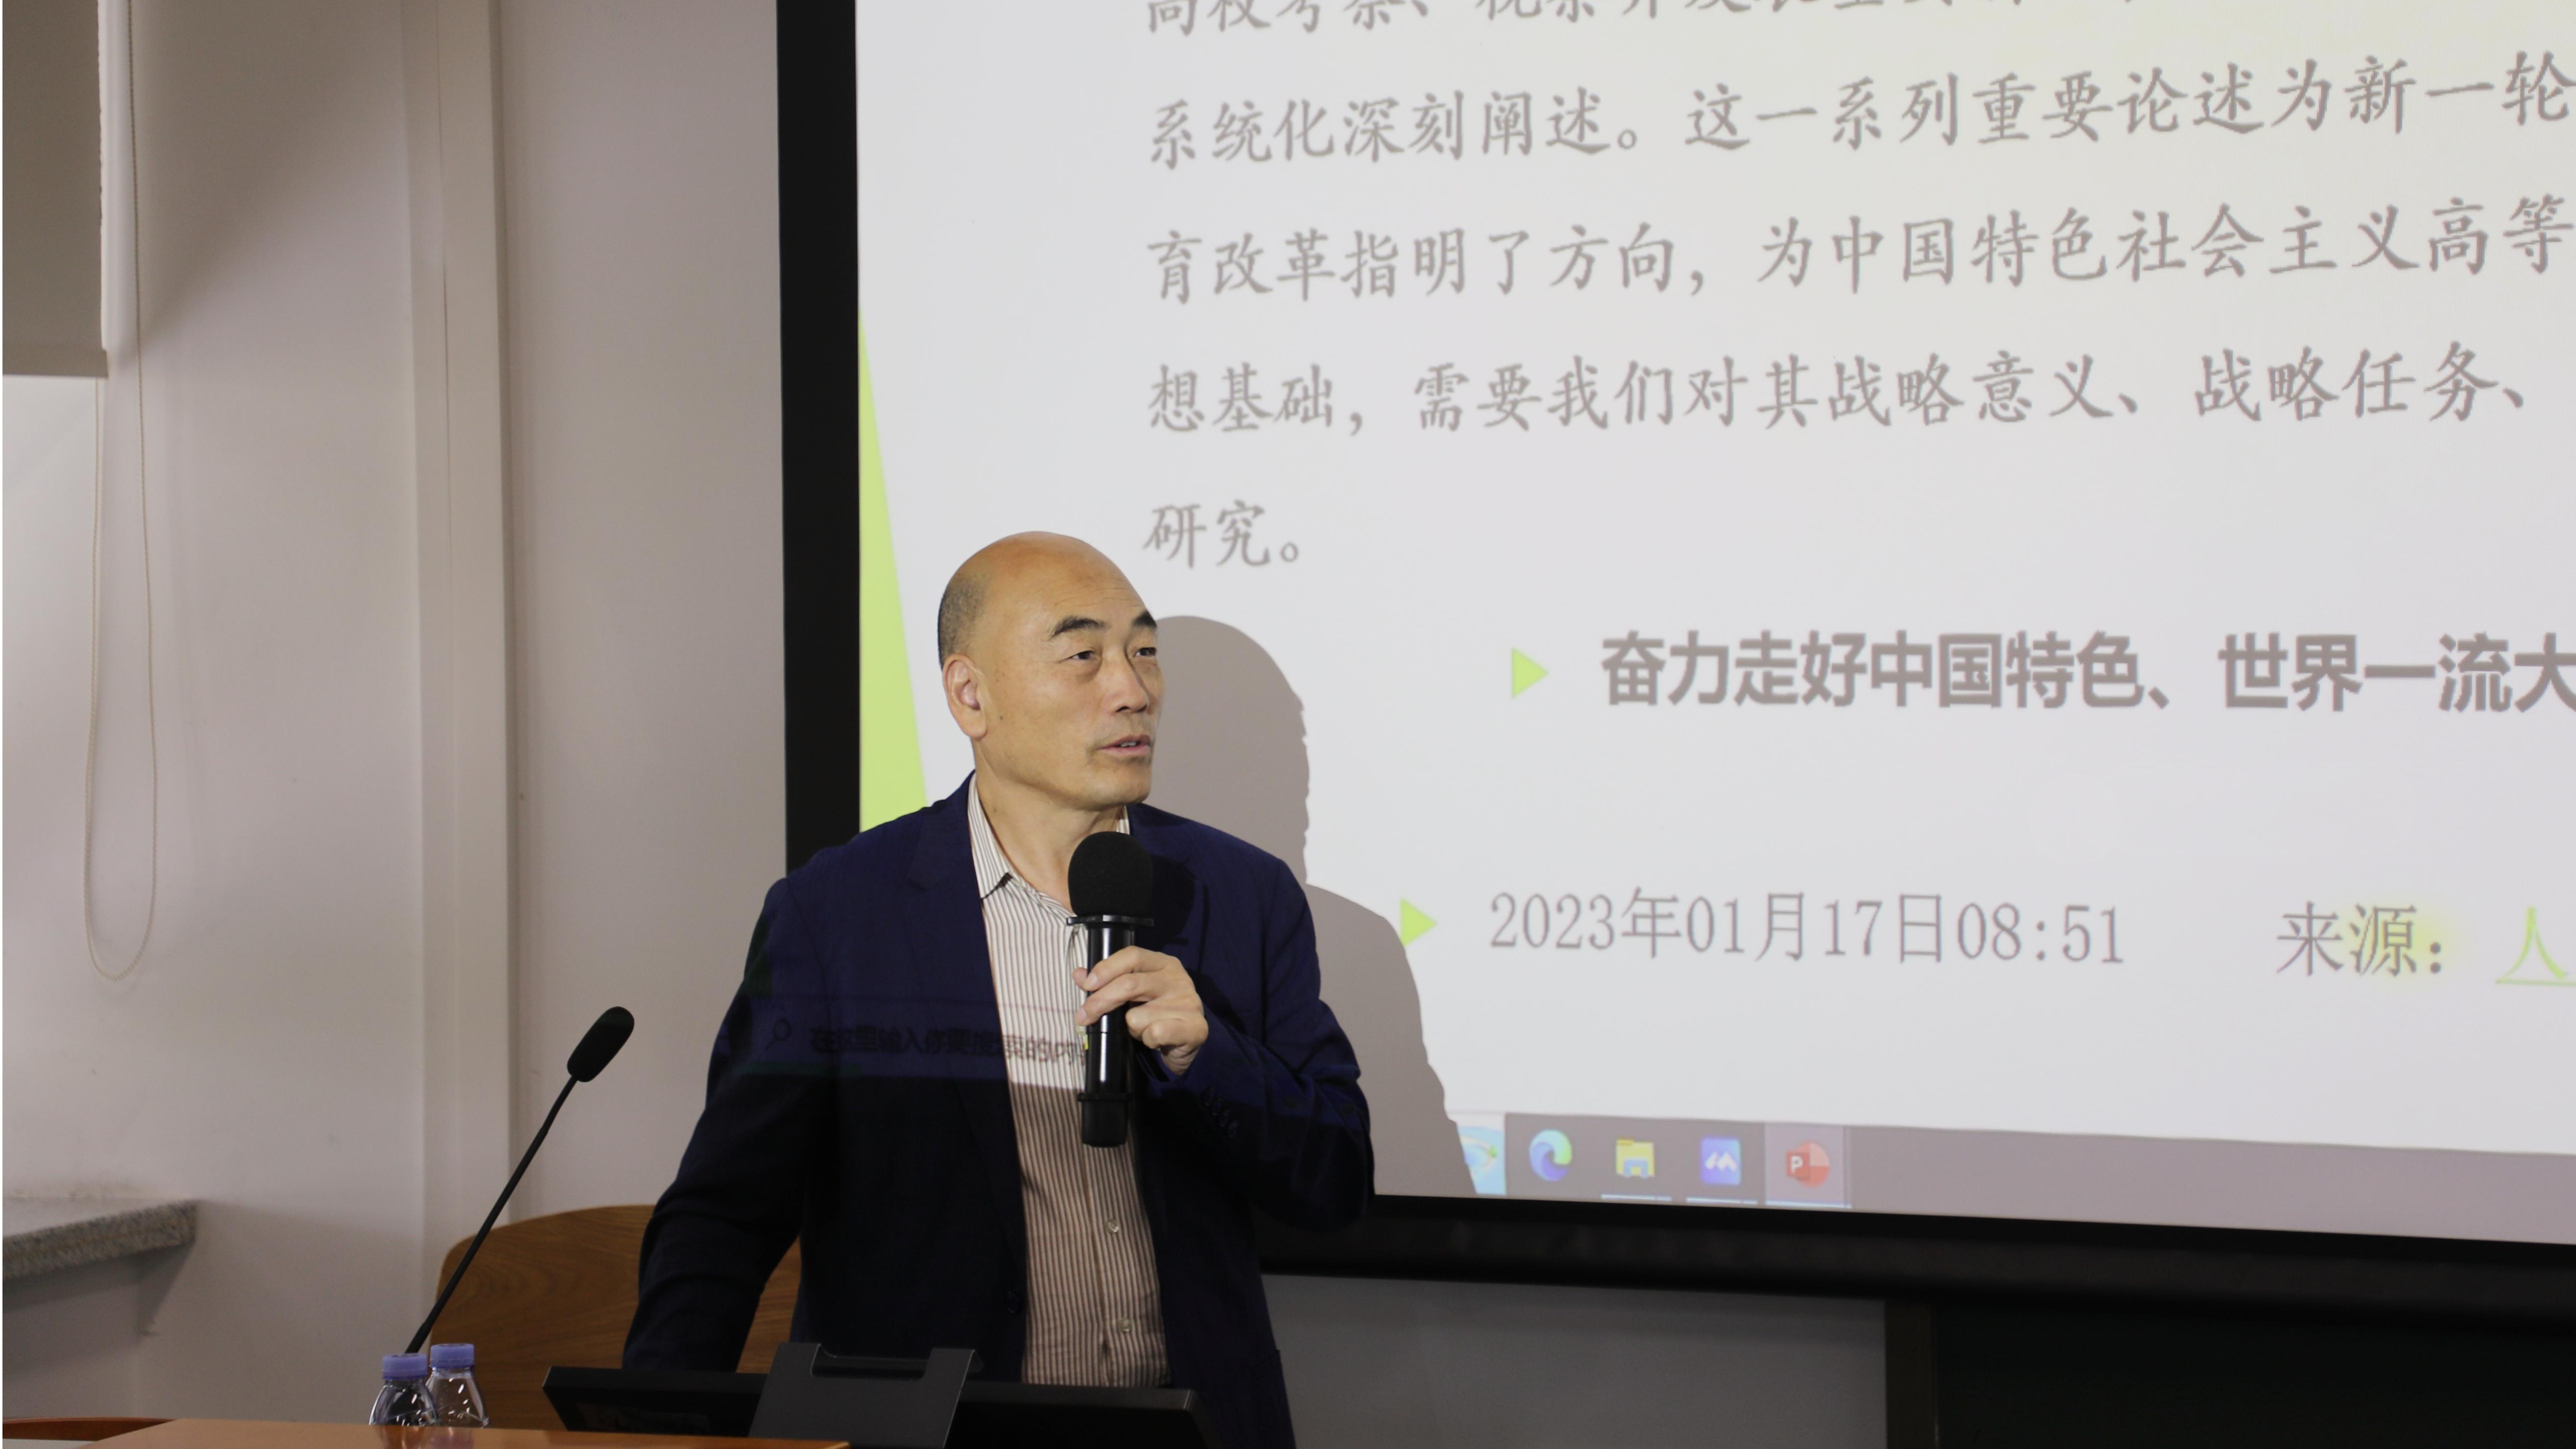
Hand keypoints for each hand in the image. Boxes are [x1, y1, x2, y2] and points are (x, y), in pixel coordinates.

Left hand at [1077, 945, 1207, 1075]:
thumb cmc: (1156, 1013)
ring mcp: (1188, 1002)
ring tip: (1143, 1029)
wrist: (1187, 1041)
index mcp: (1163, 964)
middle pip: (1130, 984)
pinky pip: (1154, 1033)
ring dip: (1132, 1029)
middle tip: (1083, 1016)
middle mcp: (1178, 978)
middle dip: (1100, 1002)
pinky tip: (1155, 1039)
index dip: (1106, 968)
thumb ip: (1106, 983)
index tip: (1087, 984)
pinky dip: (1147, 1040)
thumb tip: (1078, 974)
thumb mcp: (1132, 995)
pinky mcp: (1195, 1027)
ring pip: (1137, 1016)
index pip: (1132, 955)